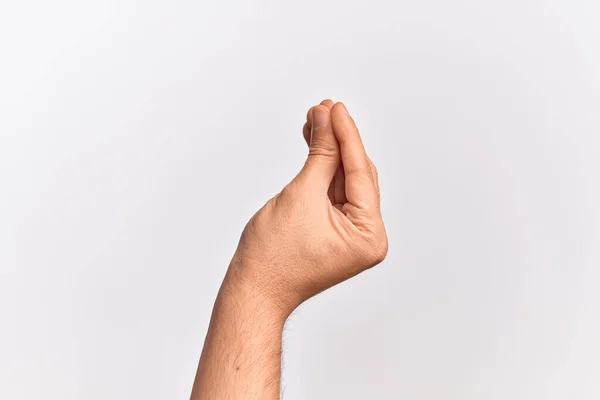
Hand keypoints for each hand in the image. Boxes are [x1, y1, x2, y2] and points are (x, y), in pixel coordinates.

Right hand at [226, 100, 387, 315]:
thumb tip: (326, 118)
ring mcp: (353, 235)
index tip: (335, 107)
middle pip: (356, 175)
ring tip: (315, 119)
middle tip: (323, 109)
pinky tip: (314, 142)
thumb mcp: (301, 195)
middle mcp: (368, 237)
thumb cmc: (273, 256)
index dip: (346, 136)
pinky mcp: (336, 231)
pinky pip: (333, 192)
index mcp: (370, 236)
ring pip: (344, 180)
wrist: (253, 288)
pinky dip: (322, 169)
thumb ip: (320, 154)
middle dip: (338, 140)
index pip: (361, 173)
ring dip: (329, 151)